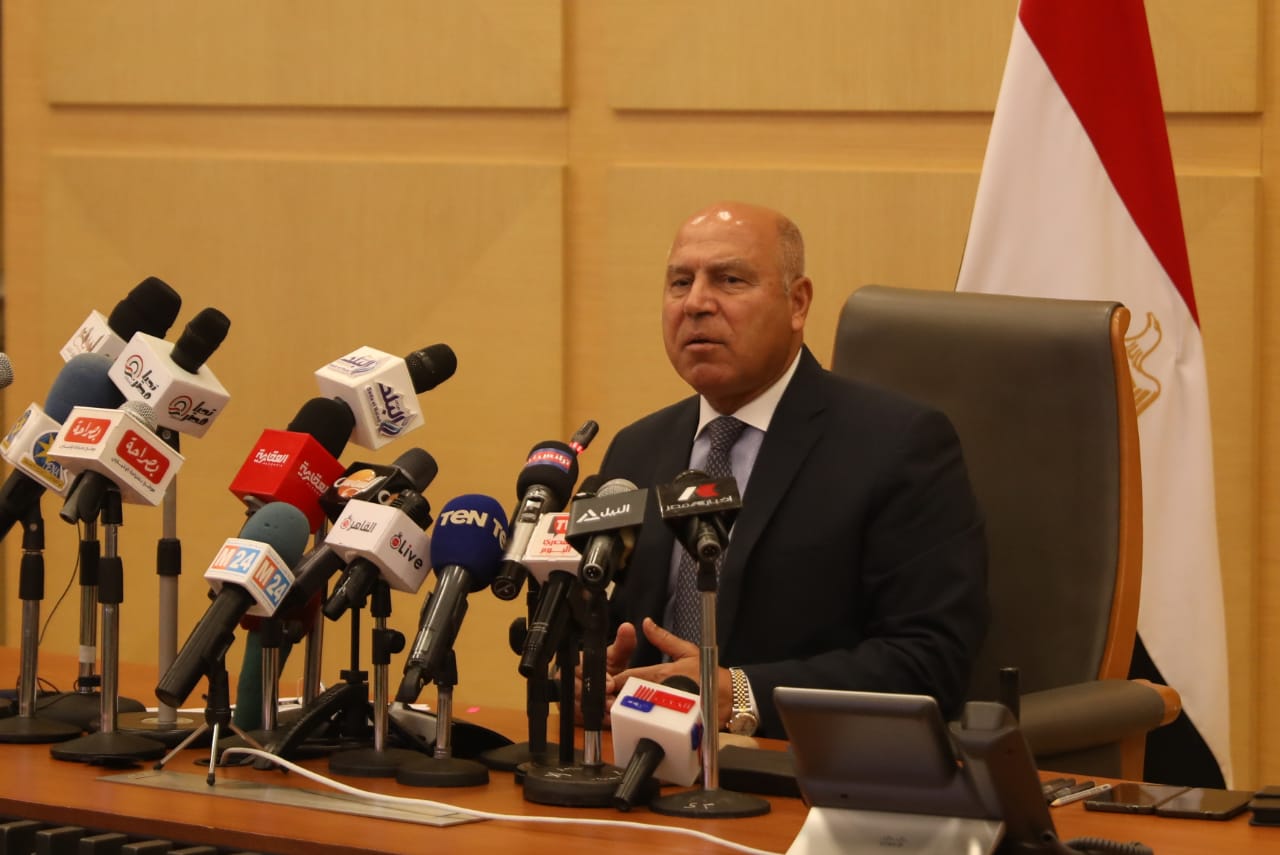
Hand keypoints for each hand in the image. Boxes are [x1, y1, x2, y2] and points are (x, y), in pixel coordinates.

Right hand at [571, 621, 638, 726]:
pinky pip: (581, 718)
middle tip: (612, 700)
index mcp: (577, 662)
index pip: (580, 668)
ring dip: (597, 709)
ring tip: (612, 710)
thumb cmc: (606, 670)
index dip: (596, 676)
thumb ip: (623, 644)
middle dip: (597, 696)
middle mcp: (569, 679)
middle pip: (578, 689)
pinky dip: (595, 719)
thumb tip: (627, 627)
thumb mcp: (615, 657)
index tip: (611, 683)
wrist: (599, 689)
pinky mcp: (572, 713)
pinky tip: (608, 719)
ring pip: (580, 705)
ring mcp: (568, 697)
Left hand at [612, 618, 732, 727]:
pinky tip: (637, 725)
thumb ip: (663, 639)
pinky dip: (641, 724)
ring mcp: (665, 710)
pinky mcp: (672, 725)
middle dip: (616, 697)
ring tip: (622, 712)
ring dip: (627, 711)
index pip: (627, 678)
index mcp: (660, 673)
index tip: (607, 682)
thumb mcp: (686, 651)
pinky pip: (650, 725)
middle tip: (609, 698)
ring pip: (636, 712)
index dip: (613, 681)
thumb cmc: (708, 674)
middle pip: (627, 697)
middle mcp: (660, 692)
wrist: (731, 698)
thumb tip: (646, 623)